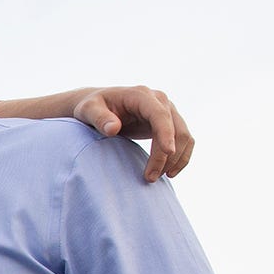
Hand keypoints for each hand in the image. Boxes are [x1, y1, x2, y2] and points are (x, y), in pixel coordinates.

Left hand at [72, 86, 192, 180]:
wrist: (100, 106)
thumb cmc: (92, 107)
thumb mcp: (88, 110)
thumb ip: (99, 118)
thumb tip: (113, 129)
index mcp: (141, 95)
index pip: (159, 114)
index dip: (166, 132)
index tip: (168, 152)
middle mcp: (159, 100)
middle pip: (175, 128)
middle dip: (166, 155)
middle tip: (149, 178)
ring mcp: (167, 111)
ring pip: (184, 136)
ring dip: (175, 159)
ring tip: (155, 178)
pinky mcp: (169, 123)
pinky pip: (185, 140)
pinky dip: (181, 157)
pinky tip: (169, 173)